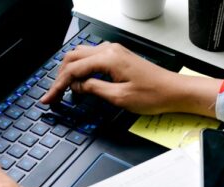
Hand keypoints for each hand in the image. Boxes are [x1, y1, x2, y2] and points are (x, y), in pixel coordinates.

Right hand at [40, 42, 220, 117]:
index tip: (49, 98)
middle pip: (73, 58)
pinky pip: (92, 59)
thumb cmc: (154, 94)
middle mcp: (110, 51)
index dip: (58, 85)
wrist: (174, 91)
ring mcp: (114, 52)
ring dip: (69, 71)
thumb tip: (77, 86)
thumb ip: (94, 89)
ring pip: (81, 56)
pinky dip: (81, 70)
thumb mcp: (119, 97)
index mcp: (109, 59)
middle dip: (60, 76)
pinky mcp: (118, 58)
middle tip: (53, 95)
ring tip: (64, 90)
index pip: (74, 70)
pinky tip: (80, 83)